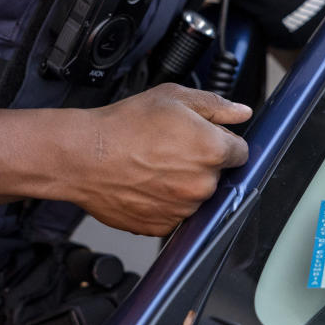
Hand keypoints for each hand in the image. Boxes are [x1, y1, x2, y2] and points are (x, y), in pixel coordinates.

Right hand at [69, 84, 250, 235]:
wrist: (84, 156)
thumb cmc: (123, 125)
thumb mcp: (173, 97)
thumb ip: (215, 105)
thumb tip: (241, 112)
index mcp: (212, 150)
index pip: (241, 152)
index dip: (223, 142)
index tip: (206, 138)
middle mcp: (202, 184)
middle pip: (218, 175)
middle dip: (201, 162)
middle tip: (170, 147)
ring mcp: (183, 209)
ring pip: (195, 196)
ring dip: (183, 183)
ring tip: (153, 164)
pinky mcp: (162, 226)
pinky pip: (174, 214)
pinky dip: (164, 201)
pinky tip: (145, 182)